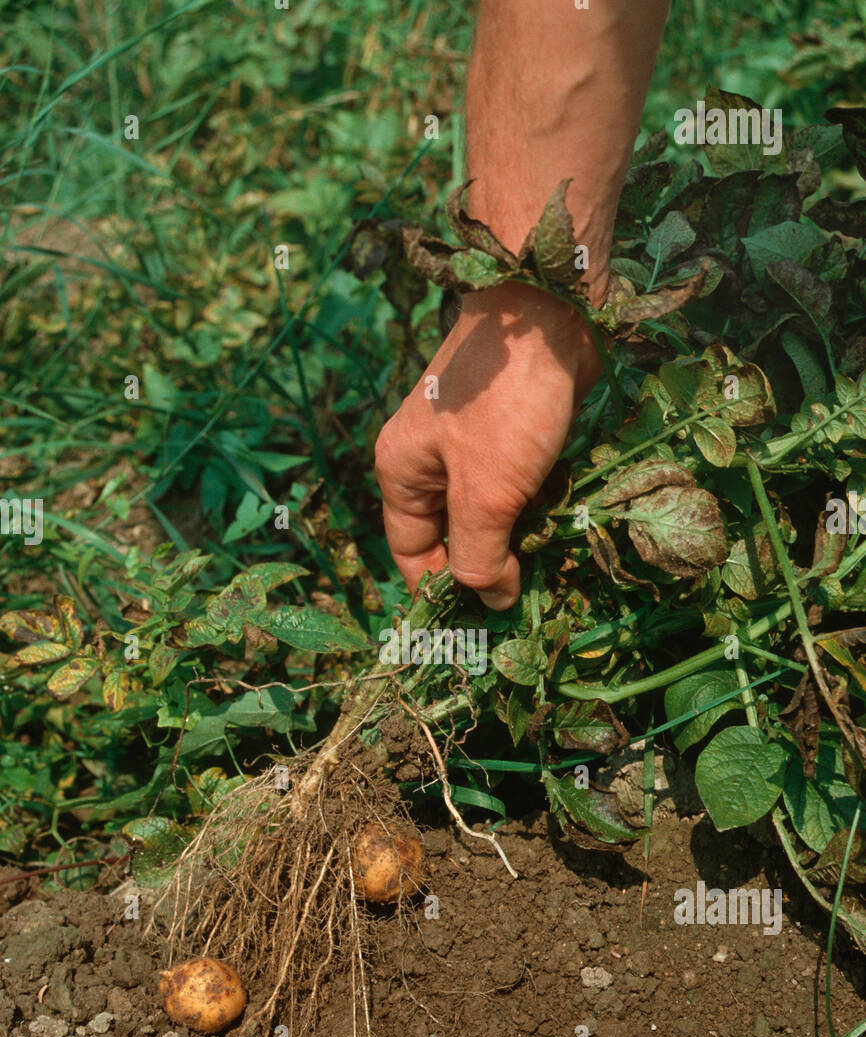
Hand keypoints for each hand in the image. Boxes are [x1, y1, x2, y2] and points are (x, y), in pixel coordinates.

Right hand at [375, 280, 602, 609]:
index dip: (440, 592)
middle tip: (523, 603)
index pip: (411, 553)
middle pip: (450, 536)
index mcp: (402, 472)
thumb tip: (488, 600)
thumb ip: (478, 554)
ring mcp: (472, 445)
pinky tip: (561, 526)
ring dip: (516, 540)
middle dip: (485, 568)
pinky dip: (537, 508)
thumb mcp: (485, 492)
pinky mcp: (513, 431)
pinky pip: (519, 487)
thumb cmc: (506, 403)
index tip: (478, 626)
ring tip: (547, 569)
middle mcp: (429, 460)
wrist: (549, 310)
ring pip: (489, 513)